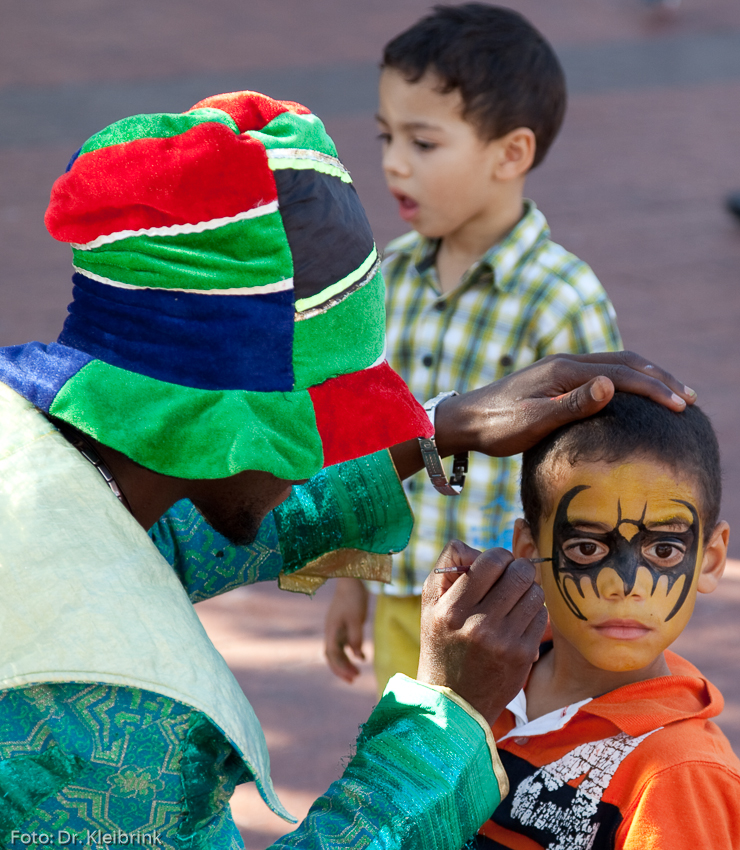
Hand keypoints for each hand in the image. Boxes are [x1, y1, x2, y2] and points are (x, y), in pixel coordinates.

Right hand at [324, 577, 368, 682]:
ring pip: (337, 651)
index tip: (353, 676)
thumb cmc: (354, 597)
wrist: (351, 580)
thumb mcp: (356, 618)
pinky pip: (344, 644)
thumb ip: (356, 637)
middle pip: (332, 656)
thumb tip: (357, 655)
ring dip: (345, 663)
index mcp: (331, 630)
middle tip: (354, 680)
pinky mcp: (343, 625)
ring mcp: (336, 628)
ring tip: (357, 673)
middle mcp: (331, 631)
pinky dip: (350, 653)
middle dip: (341, 669)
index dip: (341, 667)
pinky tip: (361, 657)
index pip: (332, 654)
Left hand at [390, 351, 694, 477]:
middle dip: (659, 377)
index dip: (655, 389)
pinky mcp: (552, 378)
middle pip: (624, 361)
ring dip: (645, 375)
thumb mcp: (533, 421)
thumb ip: (572, 405)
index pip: (622, 374)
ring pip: (613, 363)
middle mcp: (564, 363)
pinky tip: (629, 394)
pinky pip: (600, 371)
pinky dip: (625, 379)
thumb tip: (612, 385)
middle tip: (689, 398)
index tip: (682, 406)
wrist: (461, 420)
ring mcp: (558, 368)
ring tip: (670, 392)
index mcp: (564, 370)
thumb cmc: (495, 427)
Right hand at [417, 541, 546, 725]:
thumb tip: (477, 549)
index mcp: (453, 608)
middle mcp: (479, 623)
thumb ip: (448, 567)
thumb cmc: (442, 644)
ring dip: (527, 589)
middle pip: (519, 572)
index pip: (491, 560)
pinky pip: (541, 614)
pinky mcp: (523, 654)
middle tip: (510, 576)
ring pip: (534, 591)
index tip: (494, 565)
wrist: (454, 701)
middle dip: (517, 568)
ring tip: (514, 599)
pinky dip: (533, 611)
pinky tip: (518, 619)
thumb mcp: (430, 605)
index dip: (497, 556)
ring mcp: (504, 640)